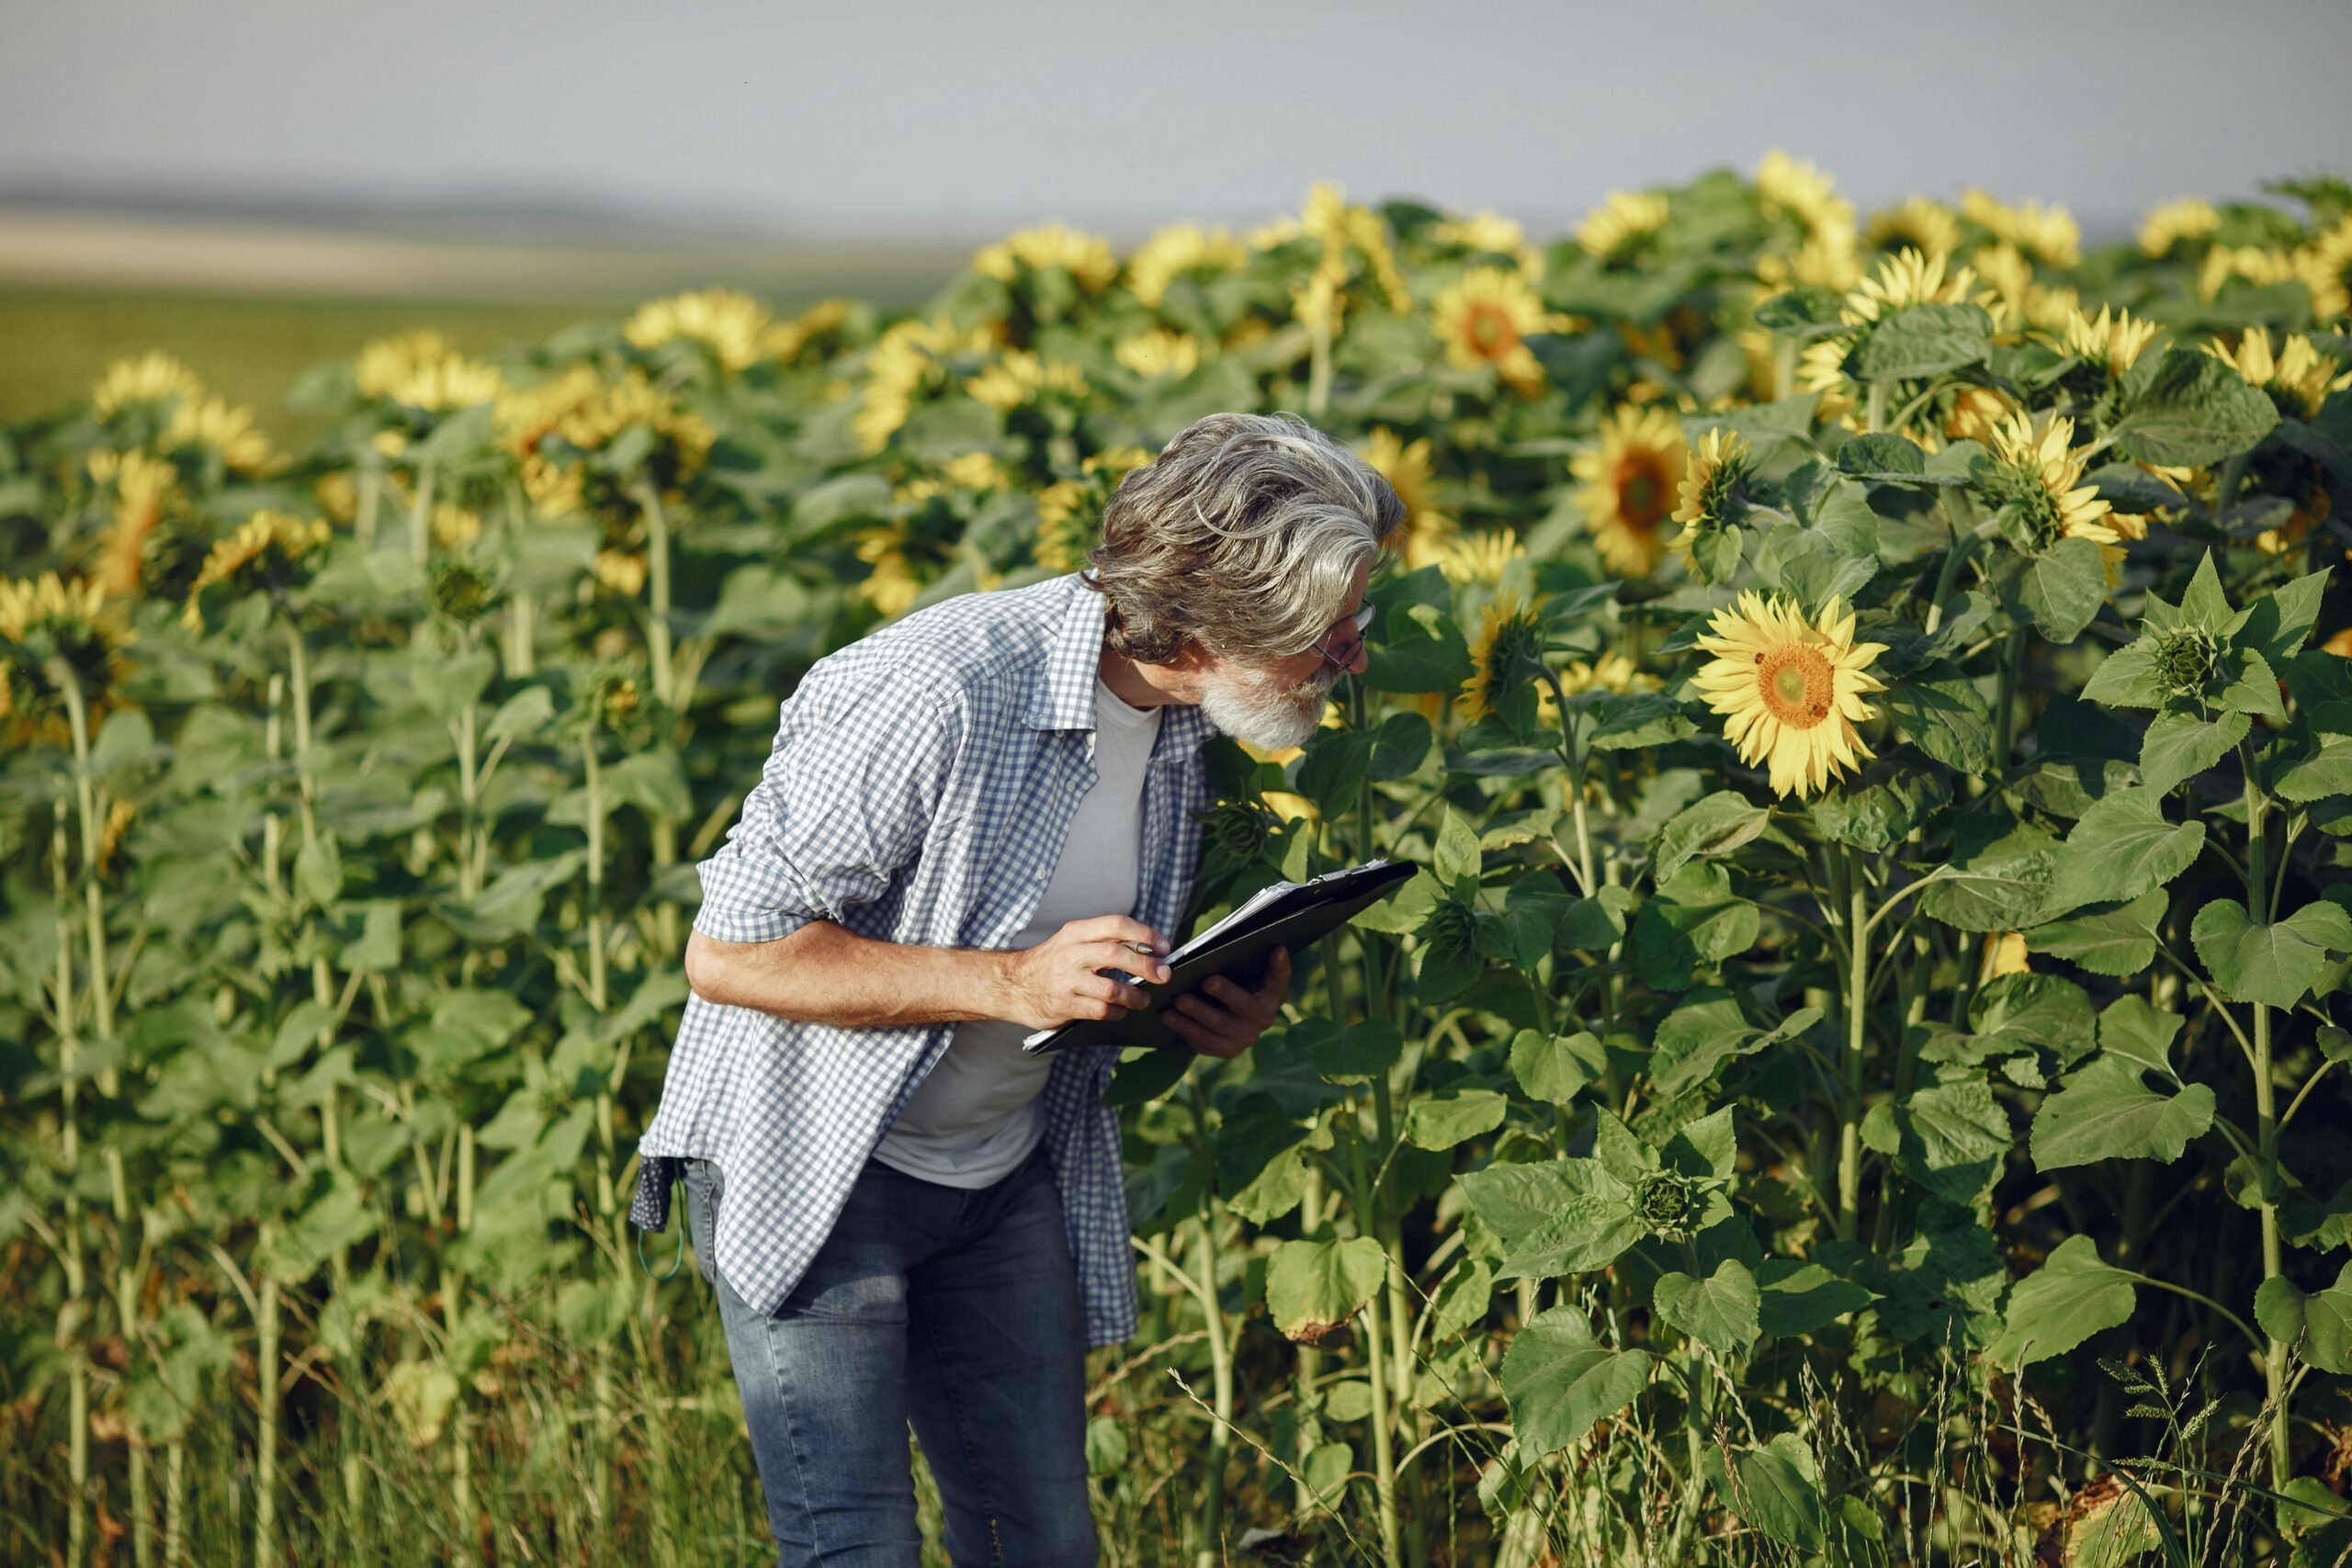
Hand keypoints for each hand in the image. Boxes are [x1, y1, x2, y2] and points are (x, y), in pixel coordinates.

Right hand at [996, 914, 1172, 1030]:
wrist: (1010, 985)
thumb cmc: (1051, 962)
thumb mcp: (1072, 941)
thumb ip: (1104, 941)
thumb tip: (1150, 949)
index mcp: (1076, 932)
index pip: (1116, 924)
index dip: (1145, 935)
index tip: (1164, 947)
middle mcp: (1070, 953)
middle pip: (1117, 954)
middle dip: (1147, 965)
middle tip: (1164, 975)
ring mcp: (1066, 980)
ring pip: (1112, 988)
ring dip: (1135, 996)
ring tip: (1143, 999)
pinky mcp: (1063, 1005)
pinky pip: (1100, 1010)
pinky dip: (1117, 1012)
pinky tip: (1119, 1011)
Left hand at [1164, 947, 1289, 1059]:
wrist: (1228, 1017)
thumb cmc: (1236, 983)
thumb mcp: (1246, 971)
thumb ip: (1252, 959)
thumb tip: (1271, 946)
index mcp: (1273, 996)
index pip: (1280, 979)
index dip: (1279, 965)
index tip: (1276, 948)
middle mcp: (1263, 1020)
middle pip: (1243, 1005)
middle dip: (1224, 993)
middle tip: (1205, 981)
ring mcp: (1244, 1038)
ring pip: (1218, 1026)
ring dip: (1196, 1013)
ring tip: (1177, 1000)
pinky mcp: (1225, 1050)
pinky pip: (1203, 1041)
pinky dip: (1184, 1027)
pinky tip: (1167, 1016)